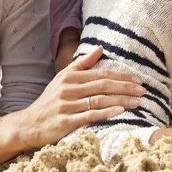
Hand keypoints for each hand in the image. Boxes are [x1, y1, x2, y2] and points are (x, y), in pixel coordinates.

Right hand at [17, 46, 145, 148]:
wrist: (28, 124)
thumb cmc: (50, 100)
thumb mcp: (63, 78)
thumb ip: (82, 64)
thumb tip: (100, 48)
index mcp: (70, 77)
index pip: (101, 74)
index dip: (121, 76)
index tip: (138, 79)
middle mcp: (68, 89)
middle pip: (102, 86)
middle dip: (125, 87)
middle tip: (142, 90)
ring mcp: (66, 105)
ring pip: (98, 100)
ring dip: (120, 100)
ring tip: (137, 102)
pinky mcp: (64, 121)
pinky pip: (89, 115)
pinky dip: (105, 113)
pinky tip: (119, 112)